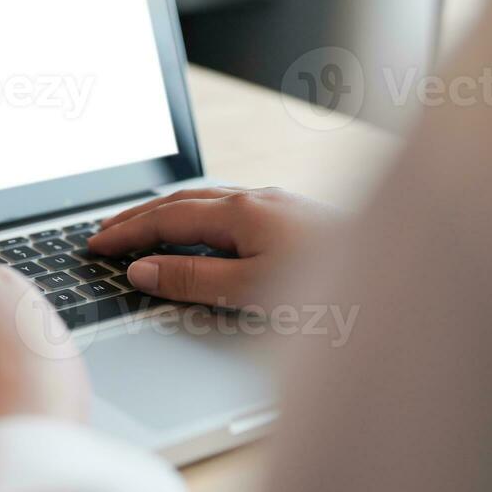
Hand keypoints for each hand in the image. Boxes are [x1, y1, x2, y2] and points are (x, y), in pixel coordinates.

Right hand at [87, 187, 337, 307]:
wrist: (396, 286)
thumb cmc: (329, 292)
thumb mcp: (250, 292)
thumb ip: (193, 280)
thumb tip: (143, 268)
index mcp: (242, 212)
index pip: (166, 218)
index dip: (126, 232)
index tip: (94, 245)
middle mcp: (258, 199)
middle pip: (183, 202)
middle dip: (139, 216)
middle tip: (103, 233)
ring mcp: (278, 205)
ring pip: (209, 203)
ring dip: (169, 214)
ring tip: (141, 230)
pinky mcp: (294, 218)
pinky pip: (231, 209)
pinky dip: (199, 219)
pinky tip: (203, 234)